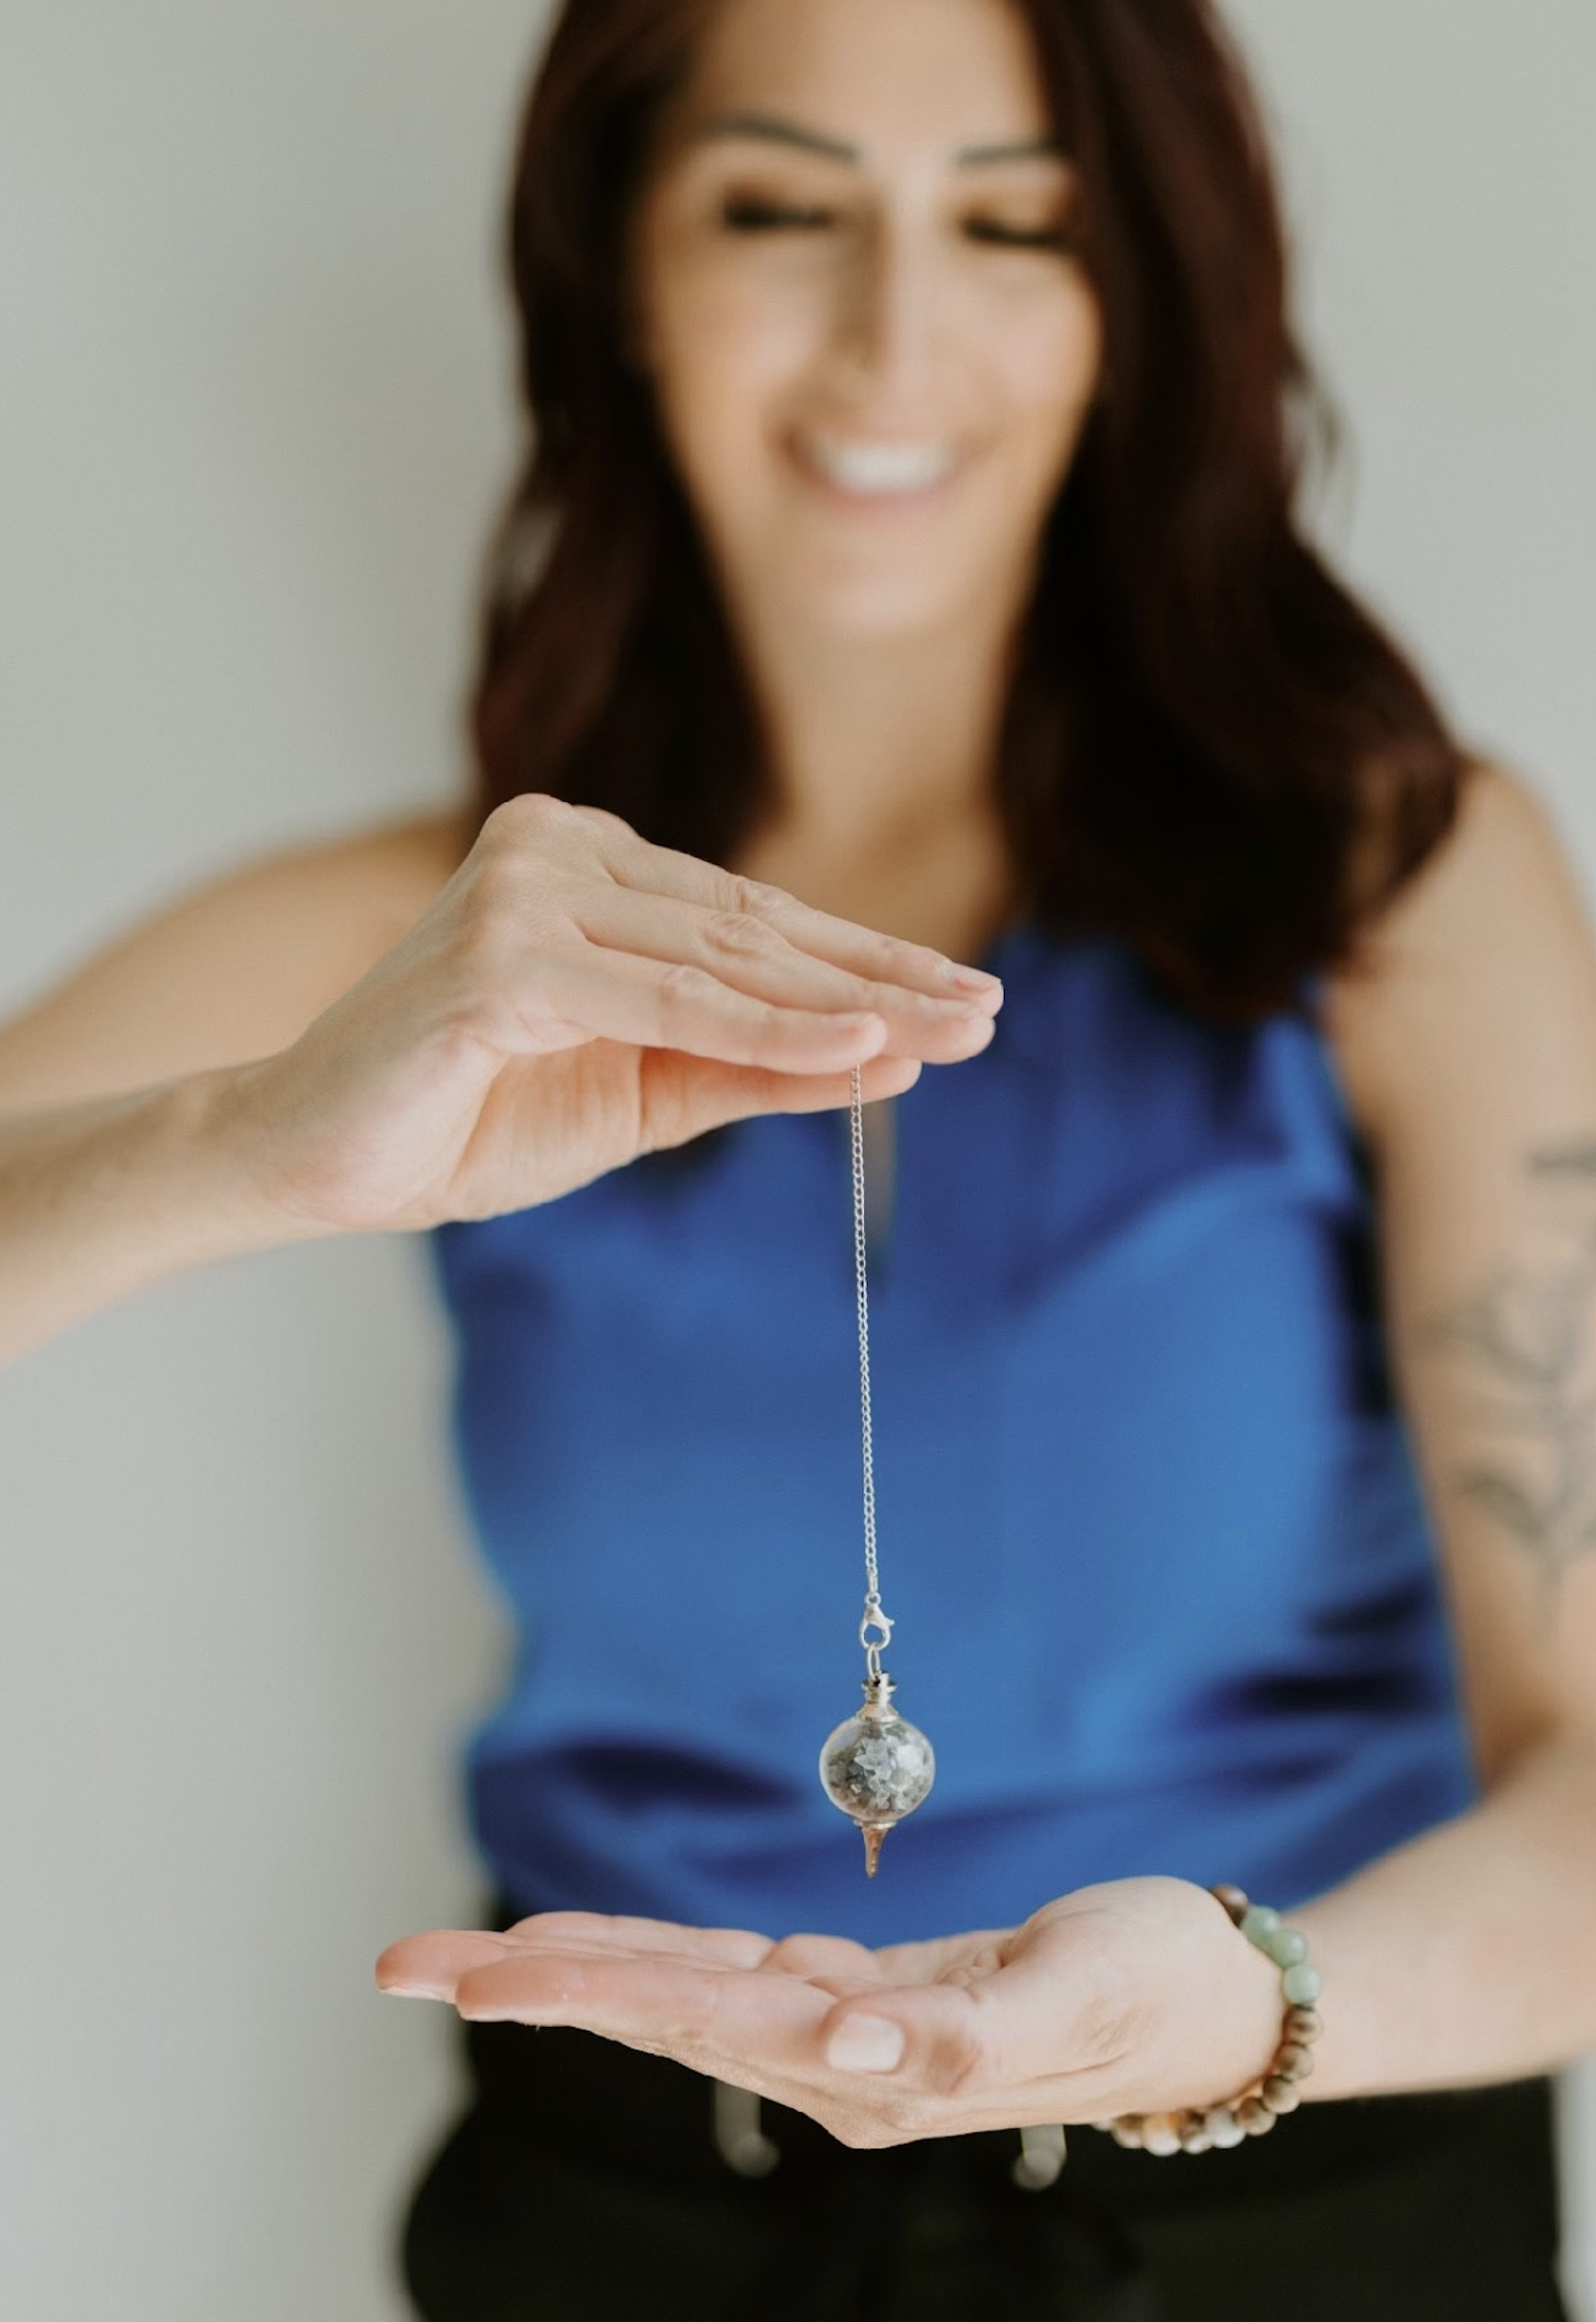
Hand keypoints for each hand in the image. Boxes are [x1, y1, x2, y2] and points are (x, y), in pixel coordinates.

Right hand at [217, 795, 1001, 1234]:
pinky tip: (859, 1046)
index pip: (751, 923)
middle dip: (881, 979)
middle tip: (986, 1012)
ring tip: (951, 1029)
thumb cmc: (461, 1119)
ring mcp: (526, 893)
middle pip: (755, 929)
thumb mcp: (639, 1095)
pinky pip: (667, 1003)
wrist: (313, 1158)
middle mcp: (558, 854)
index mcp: (587, 868)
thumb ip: (751, 1066)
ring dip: (848, 1002)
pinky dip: (767, 1031)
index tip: (964, 1003)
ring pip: (724, 960)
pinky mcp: (501, 956)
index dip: (865, 966)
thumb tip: (888, 1054)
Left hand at [376, 1878, 1283, 2147]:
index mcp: (879, 2072)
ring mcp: (845, 2037)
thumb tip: (845, 2056)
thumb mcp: (1077, 2001)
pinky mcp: (861, 2000)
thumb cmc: (1155, 1988)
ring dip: (572, 1971)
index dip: (583, 1989)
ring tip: (466, 1959)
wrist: (1208, 2003)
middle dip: (531, 1985)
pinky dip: (653, 1956)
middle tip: (401, 1964)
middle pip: (657, 2015)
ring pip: (681, 1995)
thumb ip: (962, 2042)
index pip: (697, 2021)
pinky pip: (733, 1975)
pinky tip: (594, 1952)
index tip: (480, 1975)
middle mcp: (841, 2065)